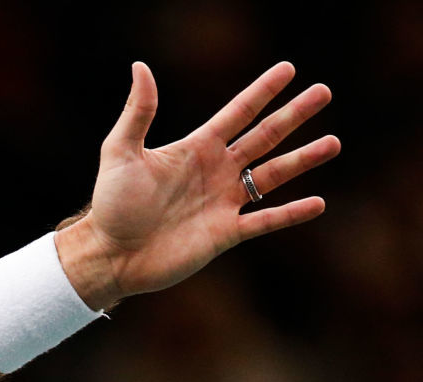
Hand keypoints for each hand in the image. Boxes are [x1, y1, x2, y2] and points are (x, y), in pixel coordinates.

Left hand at [57, 61, 338, 309]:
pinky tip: (318, 203)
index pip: (238, 113)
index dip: (262, 91)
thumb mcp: (120, 152)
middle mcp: (216, 171)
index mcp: (196, 148)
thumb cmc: (110, 204)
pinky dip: (291, 213)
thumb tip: (140, 66)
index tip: (289, 69)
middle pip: (265, 137)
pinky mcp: (225, 234)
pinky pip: (266, 221)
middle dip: (294, 115)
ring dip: (303, 160)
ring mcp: (223, 202)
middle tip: (324, 92)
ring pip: (273, 176)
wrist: (109, 255)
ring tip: (333, 143)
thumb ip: (138, 112)